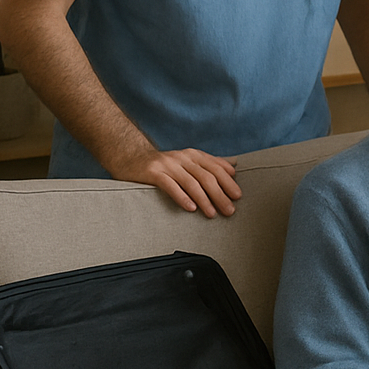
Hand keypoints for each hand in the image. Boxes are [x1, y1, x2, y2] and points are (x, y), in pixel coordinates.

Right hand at [111, 146, 240, 217]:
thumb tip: (234, 167)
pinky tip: (190, 207)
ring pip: (191, 182)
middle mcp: (183, 158)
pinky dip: (182, 197)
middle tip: (230, 210)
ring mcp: (167, 164)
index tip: (238, 196)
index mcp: (194, 155)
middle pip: (206, 177)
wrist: (130, 156)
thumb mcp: (188, 160)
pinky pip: (170, 185)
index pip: (216, 168)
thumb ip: (209, 163)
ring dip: (204, 199)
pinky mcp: (153, 173)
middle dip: (220, 194)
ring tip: (212, 213)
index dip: (228, 182)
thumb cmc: (164, 164)